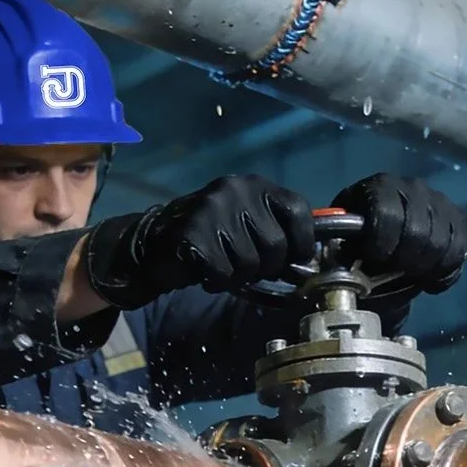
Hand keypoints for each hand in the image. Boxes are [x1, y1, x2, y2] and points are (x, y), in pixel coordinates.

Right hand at [84, 175, 315, 308]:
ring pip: (250, 263)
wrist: (157, 244)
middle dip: (265, 267)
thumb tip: (309, 260)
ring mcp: (213, 209)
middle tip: (244, 266)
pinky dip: (217, 281)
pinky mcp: (193, 233)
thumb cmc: (213, 238)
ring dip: (238, 276)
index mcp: (256, 185)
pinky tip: (205, 271)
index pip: (298, 211)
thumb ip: (278, 231)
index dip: (302, 243)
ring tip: (221, 265)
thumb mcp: (249, 223)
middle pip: (276, 245)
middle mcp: (236, 190)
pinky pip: (224, 272)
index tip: (295, 259)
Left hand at [331, 174, 466, 293]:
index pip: (387, 214)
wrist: (385, 238)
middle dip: (403, 260)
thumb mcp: (344, 239)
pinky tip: (430, 280)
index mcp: (381, 187)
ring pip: (441, 243)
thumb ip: (343, 245)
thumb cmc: (360, 240)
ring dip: (424, 267)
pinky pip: (460, 250)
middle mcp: (414, 188)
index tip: (373, 260)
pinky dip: (444, 272)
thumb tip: (347, 256)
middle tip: (393, 272)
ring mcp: (440, 202)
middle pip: (418, 231)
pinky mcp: (458, 220)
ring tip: (410, 275)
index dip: (381, 243)